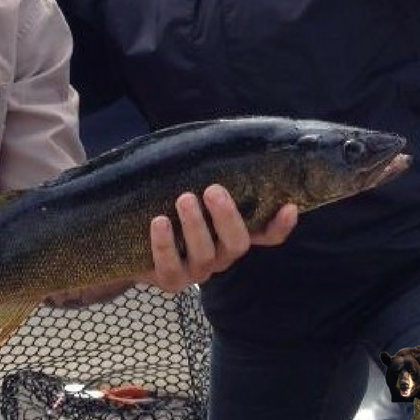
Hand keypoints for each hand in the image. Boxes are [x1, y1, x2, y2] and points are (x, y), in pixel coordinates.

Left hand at [144, 184, 298, 292]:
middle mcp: (220, 255)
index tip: (289, 206)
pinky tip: (158, 222)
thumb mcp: (187, 188)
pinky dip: (164, 244)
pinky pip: (170, 267)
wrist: (131, 239)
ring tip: (184, 199)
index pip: (267, 235)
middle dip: (227, 216)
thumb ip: (203, 173)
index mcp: (230, 234)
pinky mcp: (170, 280)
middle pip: (237, 244)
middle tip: (213, 190)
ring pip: (206, 255)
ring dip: (195, 225)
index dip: (280, 226)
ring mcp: (196, 271)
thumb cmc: (166, 204)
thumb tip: (210, 138)